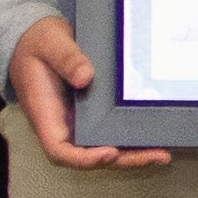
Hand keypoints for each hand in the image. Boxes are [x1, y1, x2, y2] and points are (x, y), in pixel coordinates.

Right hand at [12, 16, 168, 168]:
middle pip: (89, 156)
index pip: (59, 150)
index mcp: (45, 114)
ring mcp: (76, 121)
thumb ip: (66, 58)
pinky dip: (130, 138)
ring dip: (132, 154)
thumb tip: (86, 76)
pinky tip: (154, 137)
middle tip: (156, 156)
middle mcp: (62, 124)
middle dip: (123, 160)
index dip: (84, 158)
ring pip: (102, 147)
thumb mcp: (50, 43)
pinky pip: (109, 131)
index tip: (110, 152)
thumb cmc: (37, 42)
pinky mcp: (90, 113)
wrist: (35, 37)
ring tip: (162, 153)